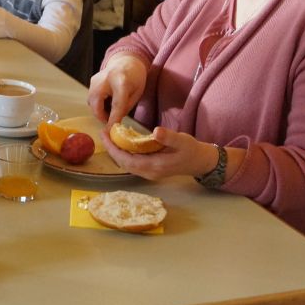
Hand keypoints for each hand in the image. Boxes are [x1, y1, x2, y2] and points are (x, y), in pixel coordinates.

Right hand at [87, 53, 147, 125]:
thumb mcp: (137, 93)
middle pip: (97, 104)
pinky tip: (107, 102)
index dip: (113, 120)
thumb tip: (115, 122)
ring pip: (92, 102)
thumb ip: (125, 108)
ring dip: (99, 110)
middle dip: (102, 117)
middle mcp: (105, 79)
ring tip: (110, 111)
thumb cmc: (135, 78)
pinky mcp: (92, 81)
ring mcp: (96, 79)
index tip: (110, 131)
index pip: (116, 105)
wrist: (127, 61)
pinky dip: (97, 104)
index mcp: (121, 82)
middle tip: (110, 122)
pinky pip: (91, 98)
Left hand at [100, 127, 222, 180]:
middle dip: (111, 149)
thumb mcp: (183, 140)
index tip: (105, 134)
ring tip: (109, 136)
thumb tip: (156, 131)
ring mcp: (150, 173)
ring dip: (116, 152)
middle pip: (123, 163)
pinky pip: (132, 164)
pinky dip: (124, 154)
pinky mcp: (151, 171)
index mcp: (155, 166)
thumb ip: (169, 137)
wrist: (200, 162)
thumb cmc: (192, 150)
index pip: (127, 159)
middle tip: (103, 133)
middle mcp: (149, 173)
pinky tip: (122, 143)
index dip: (114, 148)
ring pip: (127, 165)